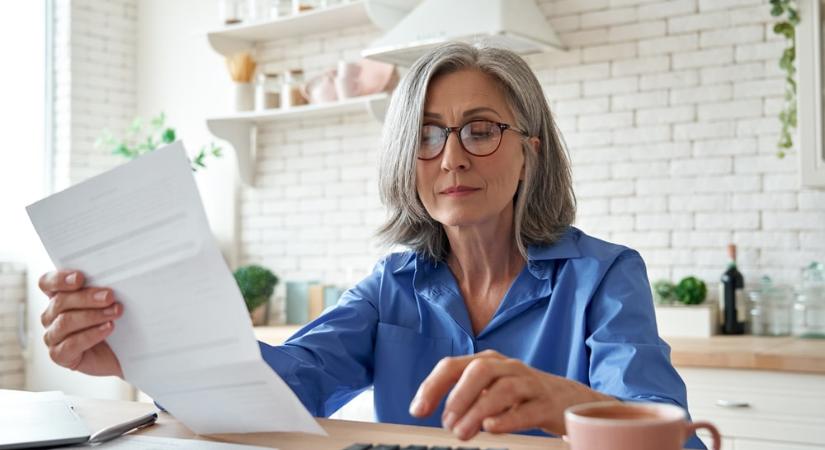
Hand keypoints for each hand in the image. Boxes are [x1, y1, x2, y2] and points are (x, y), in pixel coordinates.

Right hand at [39, 270, 123, 377]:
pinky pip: (71, 344)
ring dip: (93, 316)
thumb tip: (109, 283)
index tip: (79, 278)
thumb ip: (101, 291)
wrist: (118, 353)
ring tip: (114, 313)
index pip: (47, 283)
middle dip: (87, 297)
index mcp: (58, 297)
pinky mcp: (59, 355)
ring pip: (65, 322)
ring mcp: (52, 336)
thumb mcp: (106, 304)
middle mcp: (51, 316)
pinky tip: (107, 328)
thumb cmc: (110, 324)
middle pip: (60, 302)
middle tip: (109, 296)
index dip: (59, 279)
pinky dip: (92, 334)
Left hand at [408, 350, 615, 439]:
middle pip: (480, 370)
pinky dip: (508, 418)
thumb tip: (441, 416)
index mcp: (488, 362)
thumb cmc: (522, 395)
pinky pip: (528, 408)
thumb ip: (466, 399)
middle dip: (458, 395)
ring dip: (478, 410)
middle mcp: (508, 368)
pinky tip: (491, 428)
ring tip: (463, 432)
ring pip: (503, 389)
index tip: (417, 410)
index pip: (453, 366)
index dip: (432, 386)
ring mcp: (530, 384)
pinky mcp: (547, 404)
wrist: (568, 399)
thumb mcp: (490, 390)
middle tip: (446, 422)